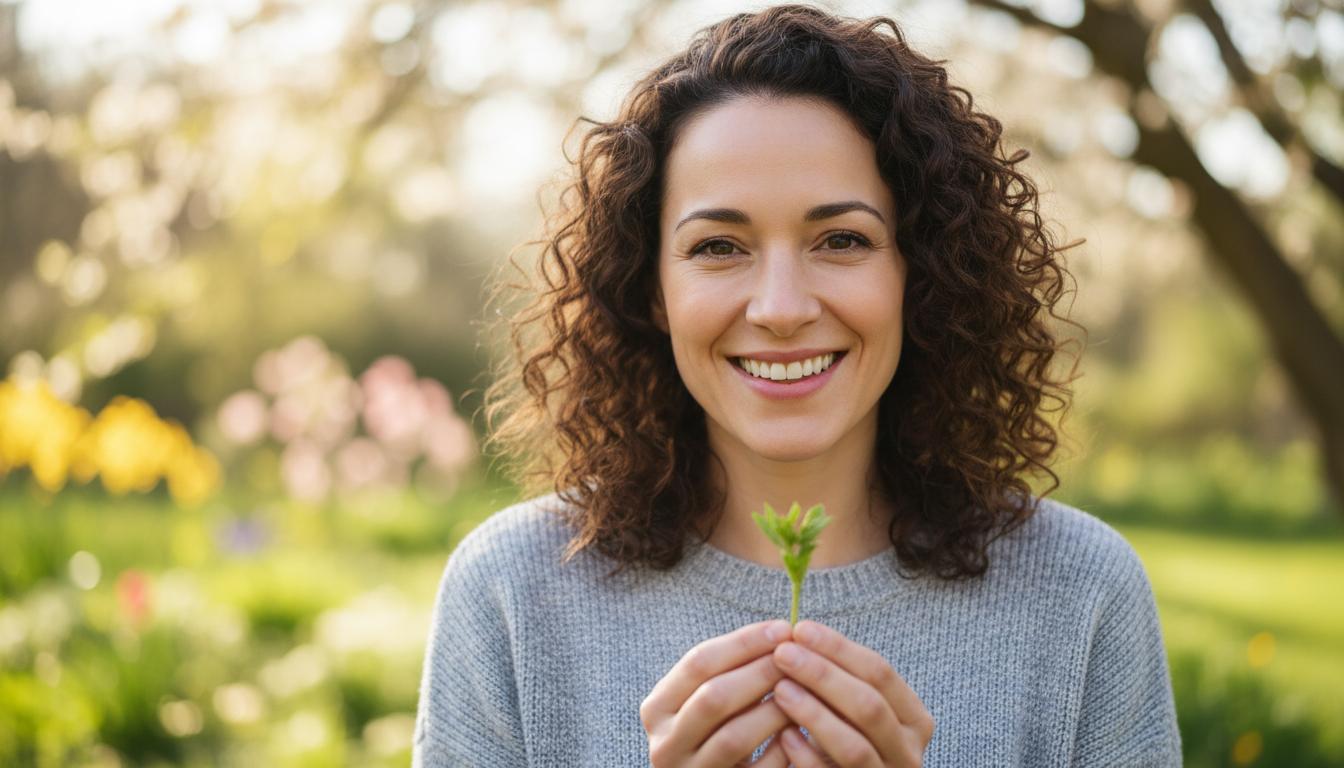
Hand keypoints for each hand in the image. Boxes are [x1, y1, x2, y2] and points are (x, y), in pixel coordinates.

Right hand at [641, 619, 796, 766]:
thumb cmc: (714, 729)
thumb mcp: (704, 698)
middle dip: (761, 672)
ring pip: (734, 736)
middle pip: (713, 697)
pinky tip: (800, 729)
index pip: (698, 662)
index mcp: (657, 708)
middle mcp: (665, 744)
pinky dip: (782, 747)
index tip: (783, 629)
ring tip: (802, 690)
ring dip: (774, 709)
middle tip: (796, 657)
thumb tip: (781, 632)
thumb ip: (730, 669)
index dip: (744, 642)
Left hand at [770, 621, 935, 766]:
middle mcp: (908, 751)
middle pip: (869, 705)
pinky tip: (784, 735)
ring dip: (814, 714)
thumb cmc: (844, 739)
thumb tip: (797, 633)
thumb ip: (837, 678)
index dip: (839, 648)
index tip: (800, 629)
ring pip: (854, 746)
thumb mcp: (852, 709)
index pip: (880, 673)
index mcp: (913, 718)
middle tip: (783, 653)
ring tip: (780, 689)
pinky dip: (806, 756)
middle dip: (823, 675)